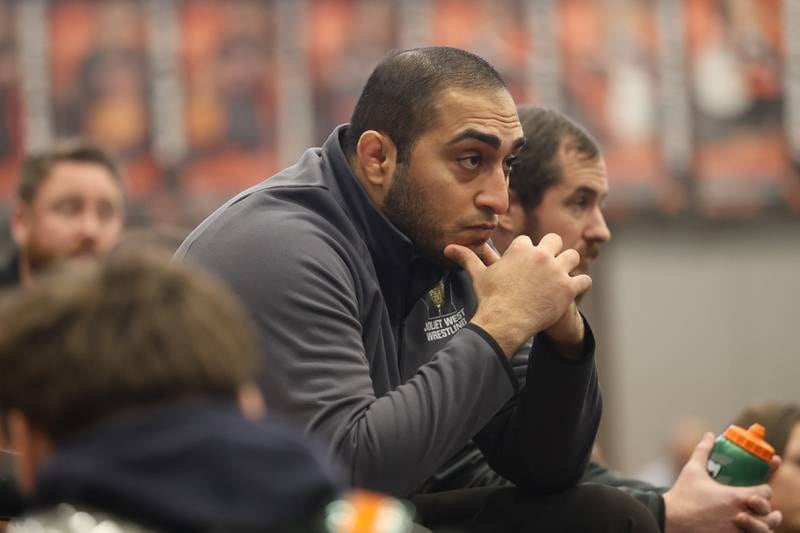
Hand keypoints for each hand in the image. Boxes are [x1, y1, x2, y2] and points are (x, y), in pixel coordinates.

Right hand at [444, 233, 590, 357]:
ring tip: (562, 276)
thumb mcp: (479, 275)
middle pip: (555, 241)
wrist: (504, 320)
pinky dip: (580, 285)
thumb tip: (448, 248)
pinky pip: (584, 280)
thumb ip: (467, 258)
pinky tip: (572, 290)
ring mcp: (557, 271)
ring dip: (569, 265)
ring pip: (573, 257)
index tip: (524, 264)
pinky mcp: (568, 288)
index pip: (528, 241)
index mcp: (521, 248)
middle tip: (548, 265)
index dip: (527, 251)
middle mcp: (541, 255)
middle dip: (553, 250)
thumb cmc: (491, 298)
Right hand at [664, 433, 781, 532]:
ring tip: (759, 520)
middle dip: (766, 508)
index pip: (765, 492)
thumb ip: (703, 451)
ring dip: (763, 523)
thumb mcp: (692, 470)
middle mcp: (741, 515)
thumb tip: (709, 435)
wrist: (670, 519)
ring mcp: (737, 530)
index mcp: (736, 497)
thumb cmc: (683, 495)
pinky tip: (747, 528)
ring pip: (764, 530)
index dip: (764, 490)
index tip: (758, 488)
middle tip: (758, 505)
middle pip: (769, 513)